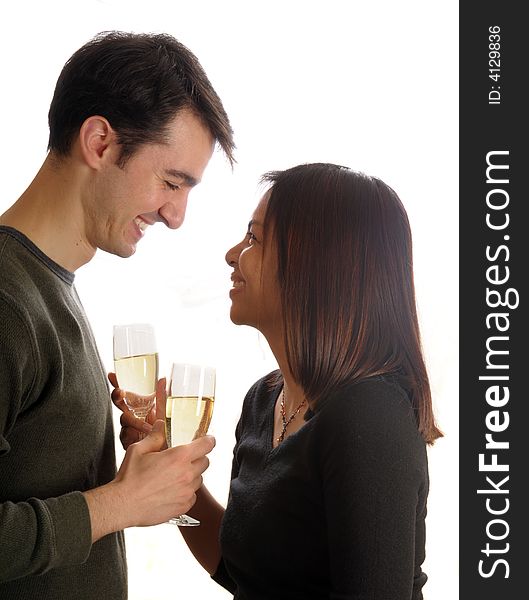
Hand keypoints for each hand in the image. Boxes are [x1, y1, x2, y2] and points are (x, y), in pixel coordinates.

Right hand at [84, 422, 215, 539]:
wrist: (123, 505)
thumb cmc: (130, 477)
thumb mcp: (139, 449)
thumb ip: (154, 436)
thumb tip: (160, 425)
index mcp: (179, 457)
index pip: (207, 445)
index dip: (209, 440)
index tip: (207, 440)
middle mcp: (187, 474)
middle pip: (205, 462)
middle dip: (198, 458)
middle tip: (183, 459)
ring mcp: (186, 491)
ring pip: (199, 479)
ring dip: (191, 475)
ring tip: (174, 476)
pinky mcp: (183, 506)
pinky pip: (192, 496)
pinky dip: (186, 492)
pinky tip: (171, 490)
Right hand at [109, 373, 163, 447]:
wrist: (158, 451)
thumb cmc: (156, 429)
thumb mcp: (160, 411)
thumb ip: (160, 397)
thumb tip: (162, 379)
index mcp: (134, 406)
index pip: (123, 392)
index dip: (116, 383)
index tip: (112, 374)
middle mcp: (128, 415)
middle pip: (118, 402)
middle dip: (118, 396)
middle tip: (121, 392)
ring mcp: (125, 427)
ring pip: (124, 419)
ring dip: (135, 420)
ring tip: (147, 426)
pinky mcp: (126, 441)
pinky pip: (125, 435)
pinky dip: (132, 434)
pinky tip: (137, 436)